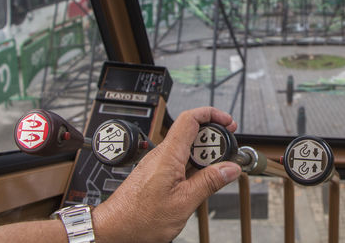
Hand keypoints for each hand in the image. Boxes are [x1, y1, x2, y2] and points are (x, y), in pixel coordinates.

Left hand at [92, 107, 241, 242]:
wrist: (114, 230)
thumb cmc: (139, 219)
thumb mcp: (183, 202)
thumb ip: (209, 183)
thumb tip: (230, 169)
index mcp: (168, 155)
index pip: (191, 118)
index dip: (212, 114)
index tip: (228, 123)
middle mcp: (161, 154)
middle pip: (192, 132)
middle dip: (213, 139)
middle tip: (227, 153)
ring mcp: (158, 163)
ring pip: (187, 148)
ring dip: (204, 155)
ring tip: (216, 172)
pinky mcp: (156, 173)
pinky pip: (180, 161)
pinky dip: (194, 166)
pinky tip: (200, 180)